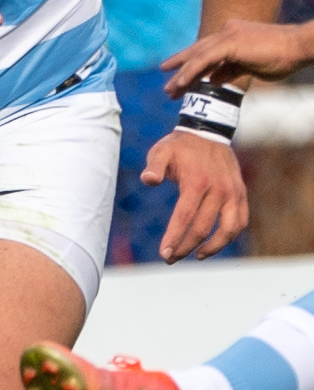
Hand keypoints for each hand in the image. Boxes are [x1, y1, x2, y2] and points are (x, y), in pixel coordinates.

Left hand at [141, 128, 247, 261]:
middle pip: (203, 228)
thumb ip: (154, 166)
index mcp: (197, 182)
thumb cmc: (180, 146)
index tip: (164, 253)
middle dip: (185, 247)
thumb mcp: (161, 151)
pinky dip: (230, 235)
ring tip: (197, 255)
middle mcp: (218, 189)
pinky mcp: (241, 193)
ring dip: (213, 247)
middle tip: (170, 258)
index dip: (175, 238)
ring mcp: (233, 192)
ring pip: (228, 229)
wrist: (208, 131)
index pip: (185, 217)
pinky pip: (240, 221)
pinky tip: (215, 243)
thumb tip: (148, 180)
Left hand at [163, 18, 313, 90]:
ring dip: (181, 75)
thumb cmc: (281, 57)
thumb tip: (211, 79)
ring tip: (169, 91)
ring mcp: (228, 35)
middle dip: (180, 68)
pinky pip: (204, 59)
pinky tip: (181, 84)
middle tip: (166, 84)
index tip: (178, 76)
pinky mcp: (230, 42)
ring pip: (197, 57)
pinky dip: (191, 72)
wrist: (298, 47)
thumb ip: (229, 70)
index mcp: (232, 33)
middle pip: (197, 51)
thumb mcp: (249, 66)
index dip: (191, 63)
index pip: (206, 50)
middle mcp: (227, 31)